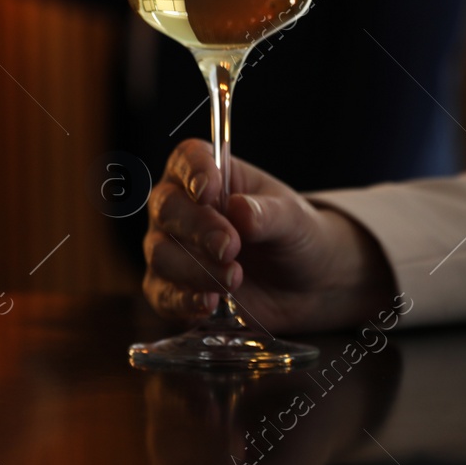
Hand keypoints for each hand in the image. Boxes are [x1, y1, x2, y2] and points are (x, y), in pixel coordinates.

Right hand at [143, 139, 394, 333]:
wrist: (304, 285)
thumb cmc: (292, 236)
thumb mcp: (293, 220)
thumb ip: (267, 213)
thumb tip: (239, 210)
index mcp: (206, 174)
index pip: (186, 160)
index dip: (192, 172)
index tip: (208, 191)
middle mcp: (179, 208)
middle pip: (167, 207)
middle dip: (197, 227)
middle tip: (230, 246)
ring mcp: (170, 249)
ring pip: (161, 253)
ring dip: (196, 268)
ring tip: (234, 279)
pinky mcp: (171, 290)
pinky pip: (162, 295)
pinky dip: (183, 300)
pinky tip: (208, 305)